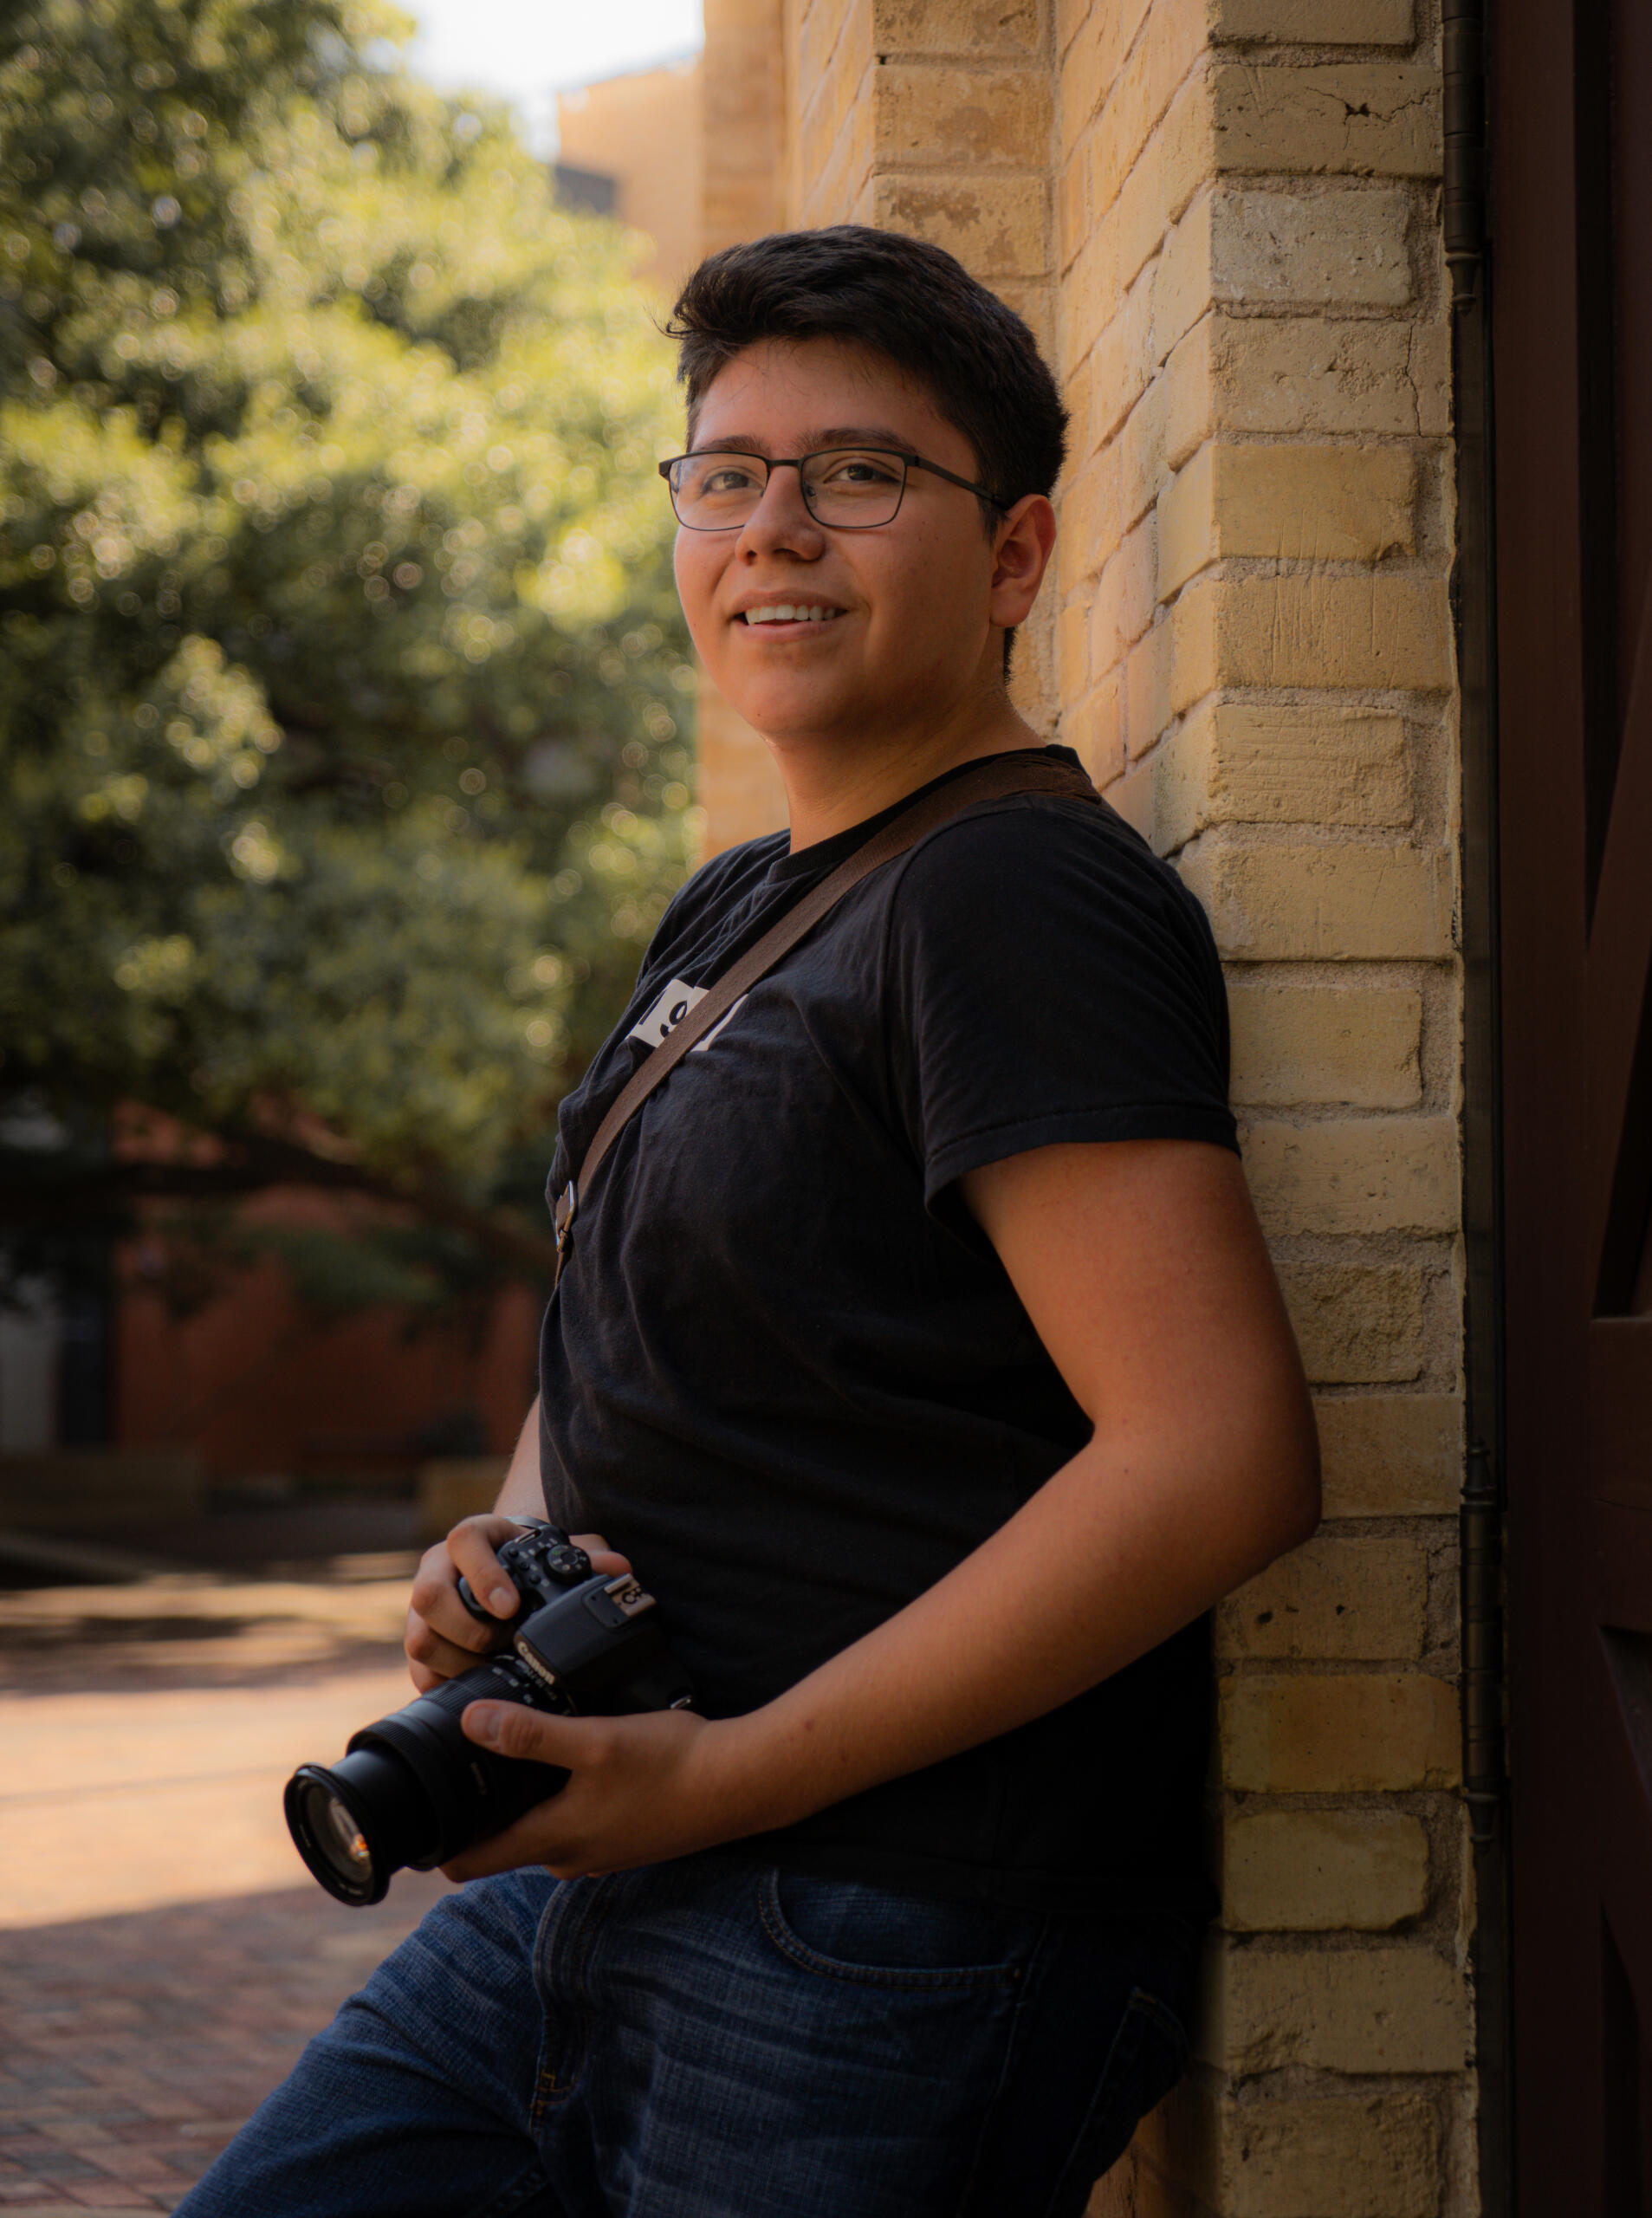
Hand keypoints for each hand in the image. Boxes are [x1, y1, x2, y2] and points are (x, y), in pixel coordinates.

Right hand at [403, 1518, 631, 1692]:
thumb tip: (619, 1569)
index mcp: (472, 1540)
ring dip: (461, 1662)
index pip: (464, 1542)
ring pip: (420, 1640)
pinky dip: (450, 1685)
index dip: (484, 1575)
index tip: (510, 1607)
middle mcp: (438, 1571)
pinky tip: (480, 1687)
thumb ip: (589, 1558)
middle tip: (504, 1642)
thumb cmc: (533, 1565)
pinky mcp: (422, 1645)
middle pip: (428, 1597)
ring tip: (497, 1667)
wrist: (508, 1579)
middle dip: (467, 1629)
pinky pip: (419, 1672)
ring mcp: (424, 1612)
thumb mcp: (559, 1554)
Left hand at [441, 1704, 756, 1880]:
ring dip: (520, 1801)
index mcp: (553, 1840)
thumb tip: (472, 1725)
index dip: (435, 1844)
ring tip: (510, 1753)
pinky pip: (572, 1821)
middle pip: (500, 1843)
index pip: (470, 1862)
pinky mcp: (623, 1835)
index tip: (414, 1812)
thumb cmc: (671, 1764)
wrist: (739, 1783)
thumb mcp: (594, 1741)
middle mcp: (570, 1856)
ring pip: (538, 1829)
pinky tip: (570, 1762)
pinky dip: (558, 1797)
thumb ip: (532, 1735)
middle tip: (459, 1763)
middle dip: (477, 1813)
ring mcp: (600, 1850)